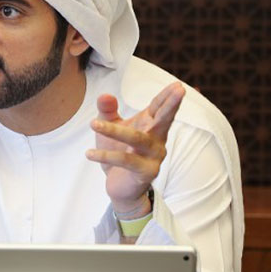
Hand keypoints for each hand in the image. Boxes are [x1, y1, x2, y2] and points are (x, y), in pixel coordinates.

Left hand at [86, 82, 184, 212]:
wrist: (120, 187)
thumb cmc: (118, 152)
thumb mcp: (110, 128)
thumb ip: (107, 111)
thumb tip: (105, 95)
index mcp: (151, 125)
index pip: (160, 107)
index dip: (167, 96)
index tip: (177, 84)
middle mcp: (157, 140)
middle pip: (164, 119)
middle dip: (171, 105)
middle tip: (181, 90)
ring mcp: (154, 156)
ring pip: (136, 139)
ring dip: (114, 131)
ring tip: (93, 124)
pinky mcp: (146, 172)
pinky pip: (125, 160)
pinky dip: (106, 155)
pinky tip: (89, 153)